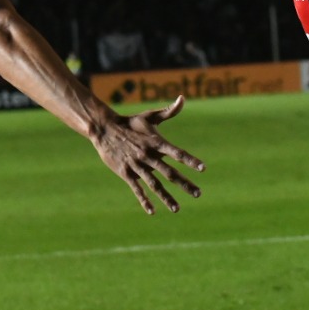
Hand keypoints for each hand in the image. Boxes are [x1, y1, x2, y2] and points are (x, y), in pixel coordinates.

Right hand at [91, 96, 205, 213]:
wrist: (105, 129)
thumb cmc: (130, 123)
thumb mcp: (150, 116)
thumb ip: (169, 111)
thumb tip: (183, 98)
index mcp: (156, 143)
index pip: (177, 153)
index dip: (190, 160)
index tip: (203, 168)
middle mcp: (149, 156)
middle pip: (170, 173)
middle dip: (185, 184)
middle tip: (198, 194)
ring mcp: (137, 166)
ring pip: (154, 184)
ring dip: (166, 197)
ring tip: (177, 209)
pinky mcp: (126, 173)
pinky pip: (137, 189)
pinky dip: (144, 200)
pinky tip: (152, 211)